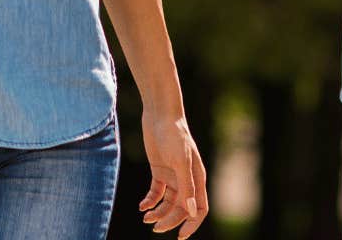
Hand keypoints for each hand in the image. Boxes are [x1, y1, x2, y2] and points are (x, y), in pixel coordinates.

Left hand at [138, 108, 207, 236]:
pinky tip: (142, 206)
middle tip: (154, 227)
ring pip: (168, 203)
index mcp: (197, 179)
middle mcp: (187, 180)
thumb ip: (186, 187)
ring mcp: (173, 176)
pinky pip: (156, 193)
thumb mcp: (180, 161)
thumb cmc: (174, 135)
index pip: (199, 209)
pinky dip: (149, 201)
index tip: (180, 236)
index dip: (192, 224)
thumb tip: (190, 212)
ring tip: (146, 217)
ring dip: (158, 213)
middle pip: (181, 209)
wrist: (159, 114)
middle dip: (169, 220)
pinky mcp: (159, 171)